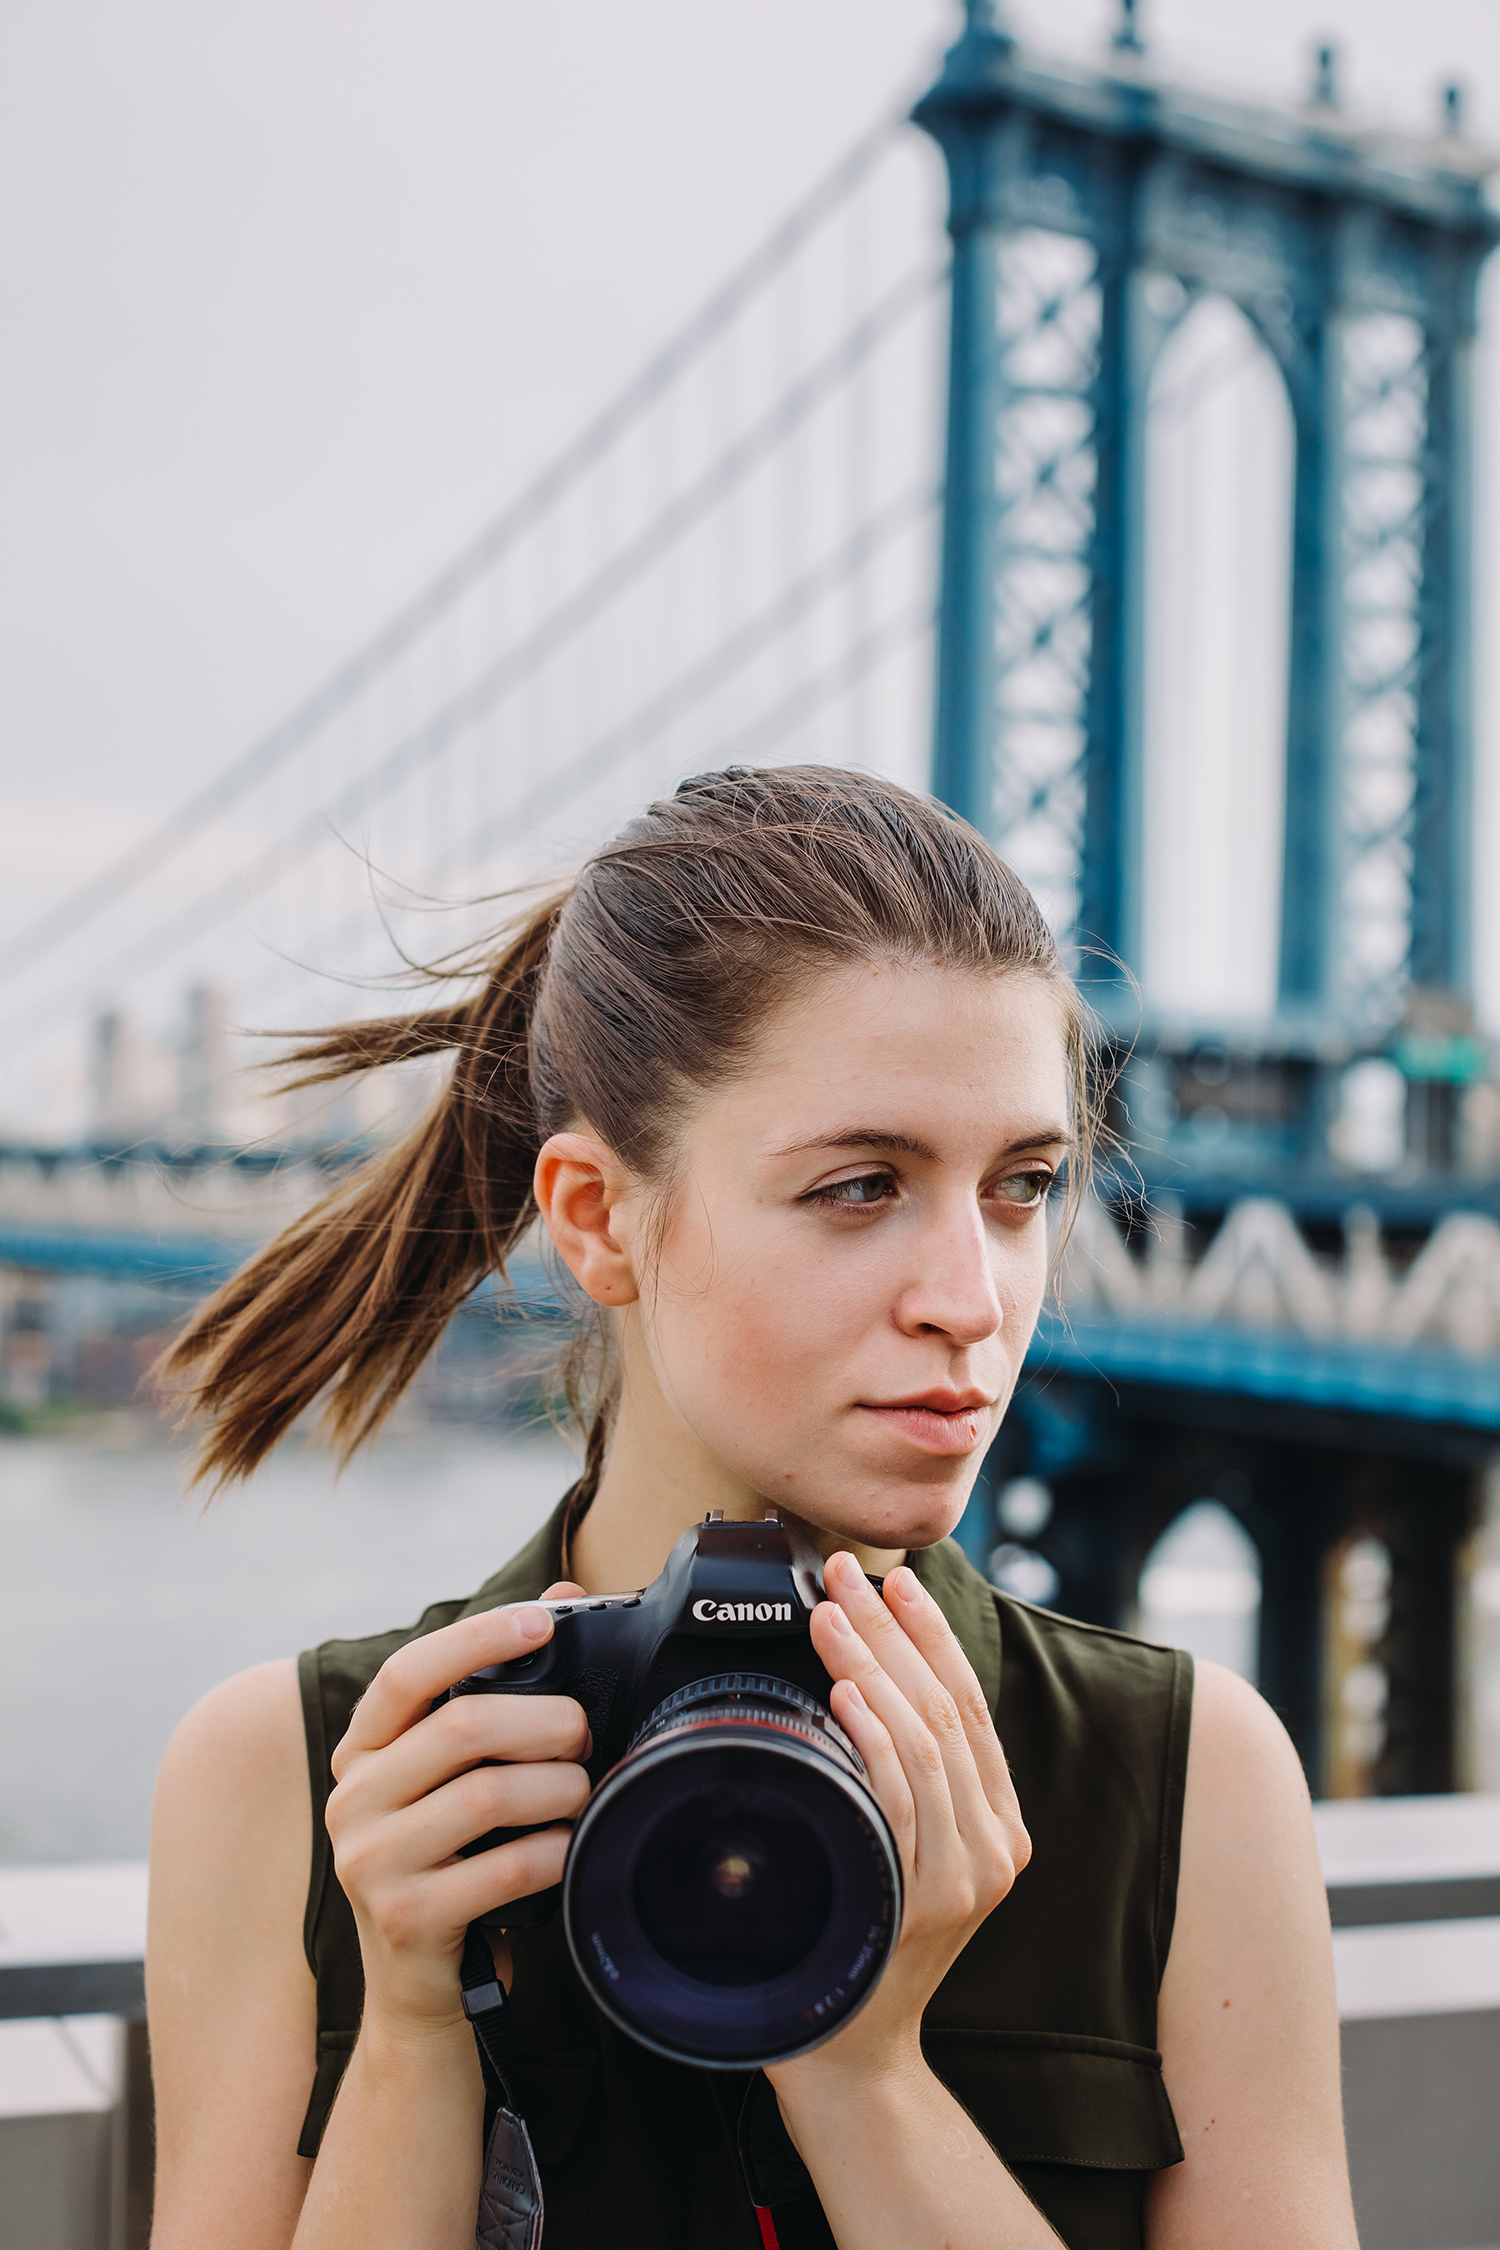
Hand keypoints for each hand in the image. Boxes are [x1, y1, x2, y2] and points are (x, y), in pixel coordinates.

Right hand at [325, 1583, 589, 2034]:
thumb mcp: (457, 1780)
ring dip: (558, 1788)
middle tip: (585, 1731)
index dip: (475, 1637)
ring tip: (583, 1792)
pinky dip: (553, 1851)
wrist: (420, 1995)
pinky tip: (569, 1848)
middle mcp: (352, 1801)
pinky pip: (502, 1868)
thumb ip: (496, 1693)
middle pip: (460, 1728)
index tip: (542, 1621)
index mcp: (362, 1754)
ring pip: (486, 1794)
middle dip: (543, 1721)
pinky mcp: (405, 1920)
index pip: (405, 1674)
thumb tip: (561, 1597)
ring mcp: (369, 1863)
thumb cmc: (454, 1864)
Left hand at [769, 1553, 1029, 2099]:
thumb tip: (862, 1677)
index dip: (932, 1636)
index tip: (895, 1579)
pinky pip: (901, 1800)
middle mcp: (995, 1848)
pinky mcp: (928, 1904)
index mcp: (998, 1826)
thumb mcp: (898, 1850)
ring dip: (870, 1668)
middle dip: (893, 1633)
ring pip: (925, 1744)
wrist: (850, 2055)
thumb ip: (901, 1781)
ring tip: (828, 1617)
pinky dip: (873, 1738)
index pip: (969, 1707)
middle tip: (844, 1576)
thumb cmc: (859, 1940)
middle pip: (947, 1712)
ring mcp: (966, 1879)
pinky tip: (844, 1695)